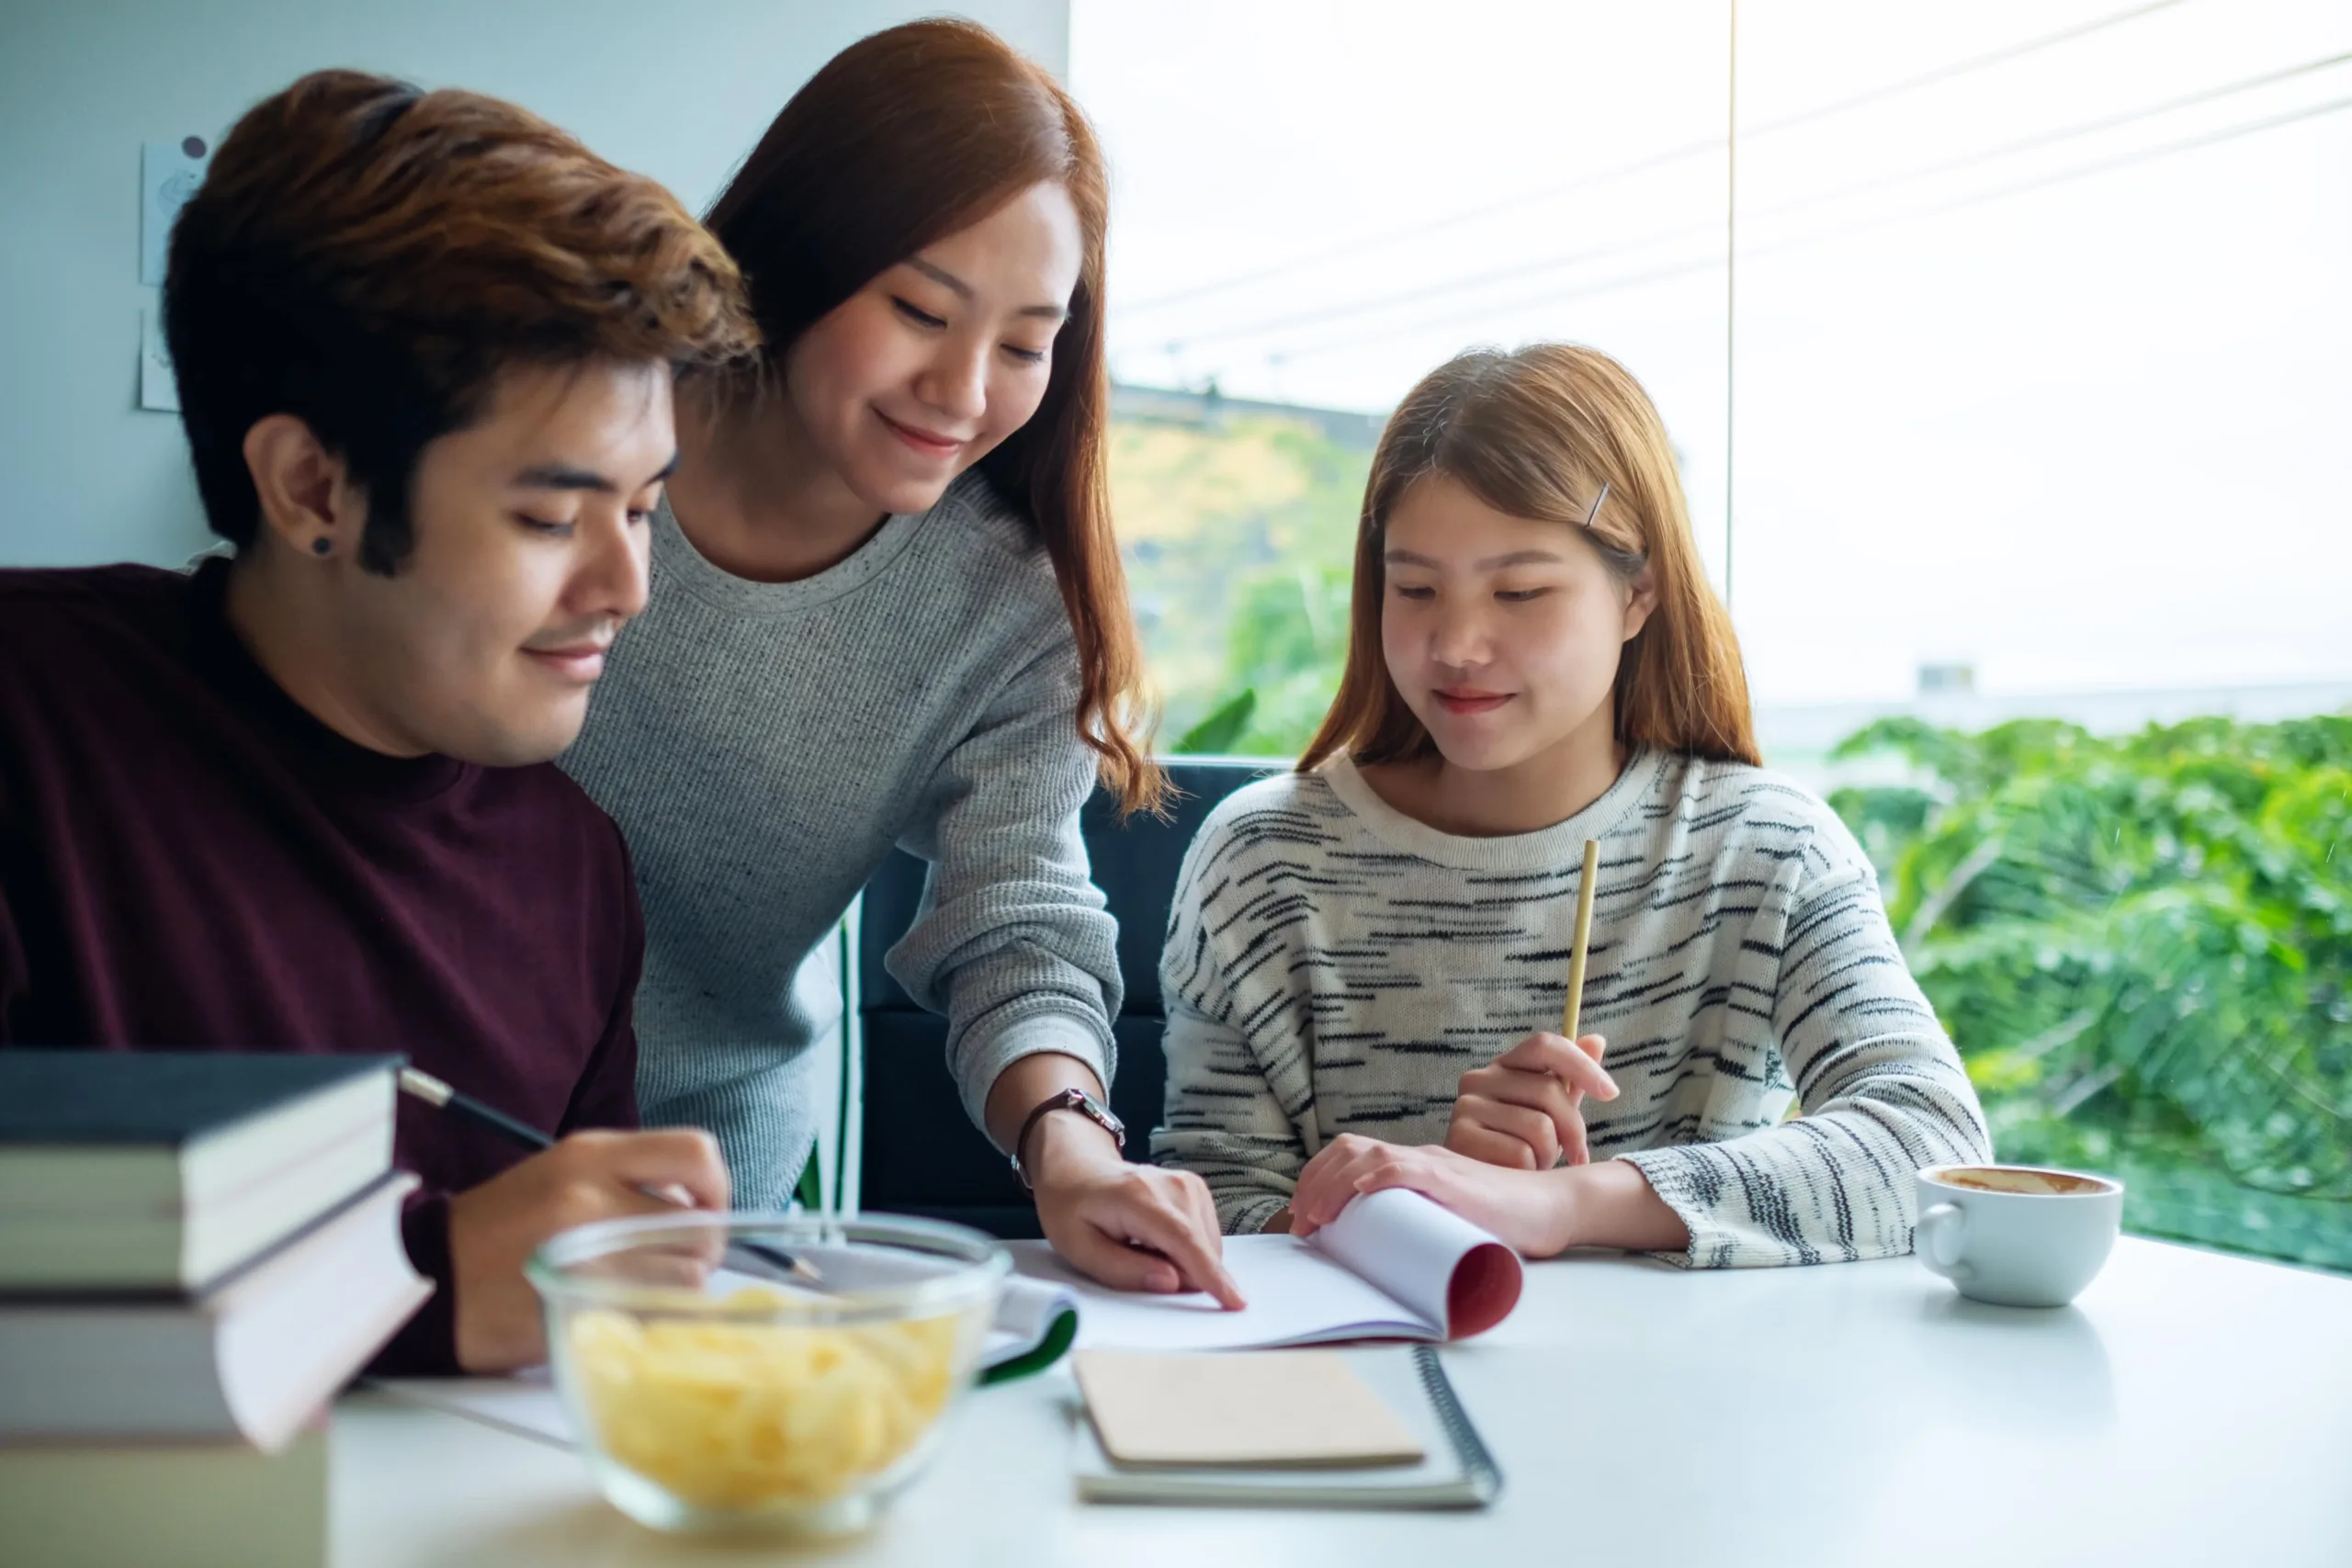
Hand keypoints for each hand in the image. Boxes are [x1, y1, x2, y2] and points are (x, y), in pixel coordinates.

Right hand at [446, 1128, 728, 1371]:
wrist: (429, 1277)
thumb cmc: (503, 1227)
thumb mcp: (564, 1173)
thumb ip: (630, 1178)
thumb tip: (696, 1206)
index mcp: (591, 1155)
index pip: (695, 1152)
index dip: (716, 1187)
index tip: (704, 1211)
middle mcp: (591, 1197)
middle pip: (701, 1226)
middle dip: (700, 1251)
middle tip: (673, 1263)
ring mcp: (582, 1256)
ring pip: (688, 1278)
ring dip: (677, 1289)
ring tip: (641, 1288)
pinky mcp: (574, 1310)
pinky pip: (651, 1316)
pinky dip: (649, 1318)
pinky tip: (620, 1312)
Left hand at [1027, 1112, 1245, 1308]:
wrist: (1077, 1168)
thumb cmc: (1072, 1208)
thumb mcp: (1079, 1248)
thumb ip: (1123, 1270)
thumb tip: (1172, 1283)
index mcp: (1140, 1198)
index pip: (1184, 1240)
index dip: (1210, 1274)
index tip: (1235, 1301)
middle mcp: (1173, 1186)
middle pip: (1201, 1248)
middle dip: (1179, 1274)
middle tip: (1134, 1261)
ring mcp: (1189, 1184)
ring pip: (1207, 1246)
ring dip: (1182, 1263)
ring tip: (1141, 1248)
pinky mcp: (1197, 1190)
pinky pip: (1205, 1238)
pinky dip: (1186, 1251)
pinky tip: (1155, 1241)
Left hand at [1287, 1134, 1570, 1255]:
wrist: (1552, 1210)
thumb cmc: (1504, 1224)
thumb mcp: (1448, 1222)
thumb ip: (1420, 1228)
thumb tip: (1381, 1264)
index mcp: (1416, 1165)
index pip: (1352, 1154)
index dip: (1318, 1179)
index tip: (1302, 1215)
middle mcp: (1421, 1157)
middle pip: (1350, 1150)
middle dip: (1314, 1183)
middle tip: (1300, 1223)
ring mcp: (1437, 1165)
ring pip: (1369, 1156)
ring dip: (1333, 1184)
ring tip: (1316, 1217)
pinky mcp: (1455, 1180)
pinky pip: (1406, 1168)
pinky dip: (1377, 1177)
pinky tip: (1359, 1192)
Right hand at [1447, 1032, 1615, 1169]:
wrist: (1481, 1188)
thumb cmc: (1520, 1146)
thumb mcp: (1550, 1113)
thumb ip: (1571, 1079)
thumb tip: (1597, 1040)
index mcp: (1504, 1066)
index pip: (1545, 1045)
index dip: (1582, 1064)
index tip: (1611, 1093)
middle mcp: (1479, 1078)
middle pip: (1549, 1090)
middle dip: (1573, 1129)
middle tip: (1574, 1155)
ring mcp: (1467, 1106)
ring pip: (1539, 1127)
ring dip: (1548, 1155)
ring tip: (1535, 1164)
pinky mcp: (1461, 1137)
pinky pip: (1520, 1152)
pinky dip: (1529, 1170)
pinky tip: (1516, 1174)